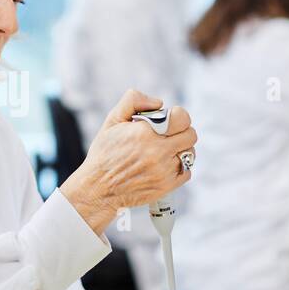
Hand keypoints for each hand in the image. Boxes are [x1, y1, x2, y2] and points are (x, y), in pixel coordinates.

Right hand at [59, 89, 196, 234]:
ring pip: (189, 153)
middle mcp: (157, 152)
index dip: (178, 117)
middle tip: (168, 136)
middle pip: (191, 135)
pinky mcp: (166, 186)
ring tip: (163, 151)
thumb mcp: (112, 120)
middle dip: (181, 132)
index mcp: (145, 133)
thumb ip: (134, 101)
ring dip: (180, 150)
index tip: (170, 121)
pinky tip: (163, 166)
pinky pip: (187, 171)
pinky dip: (178, 168)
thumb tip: (159, 103)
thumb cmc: (105, 153)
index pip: (182, 118)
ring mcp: (164, 171)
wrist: (98, 188)